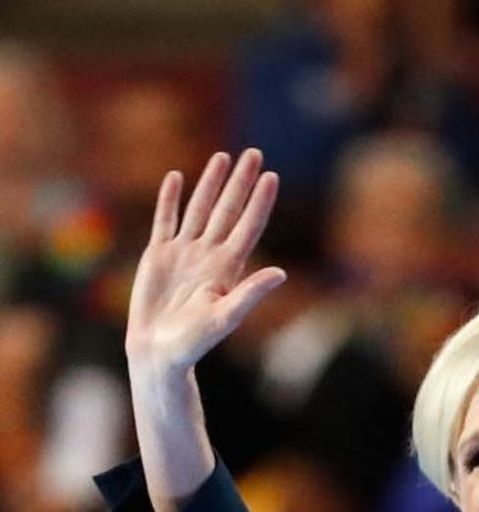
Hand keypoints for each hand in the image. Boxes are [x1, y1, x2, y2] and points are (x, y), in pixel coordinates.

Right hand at [125, 149, 285, 373]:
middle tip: (254, 153)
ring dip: (211, 183)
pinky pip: (165, 220)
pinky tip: (176, 178)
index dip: (259, 202)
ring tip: (222, 157)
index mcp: (228, 268)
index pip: (248, 226)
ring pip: (200, 209)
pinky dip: (169, 199)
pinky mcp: (159, 255)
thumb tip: (281, 274)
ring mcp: (184, 253)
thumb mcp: (226, 318)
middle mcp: (208, 255)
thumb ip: (251, 294)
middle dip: (240, 182)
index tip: (271, 176)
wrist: (159, 352)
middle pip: (228, 210)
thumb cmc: (194, 342)